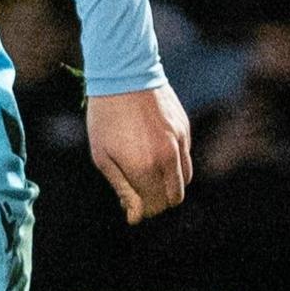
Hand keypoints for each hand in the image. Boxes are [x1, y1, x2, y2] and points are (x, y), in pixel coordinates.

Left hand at [85, 84, 191, 223]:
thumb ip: (123, 189)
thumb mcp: (103, 156)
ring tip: (148, 173)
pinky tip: (154, 150)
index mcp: (144, 167)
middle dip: (158, 201)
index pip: (154, 205)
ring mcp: (180, 142)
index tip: (131, 204)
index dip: (142, 210)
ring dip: (169, 184)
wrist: (124, 73)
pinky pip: (186, 157)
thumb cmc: (106, 117)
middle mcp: (168, 157)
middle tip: (140, 192)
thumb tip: (136, 217)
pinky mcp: (185, 128)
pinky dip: (174, 163)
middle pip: (174, 198)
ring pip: (185, 180)